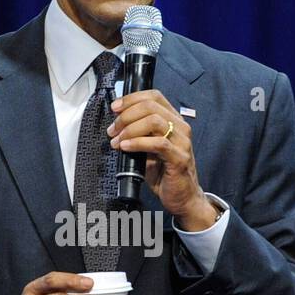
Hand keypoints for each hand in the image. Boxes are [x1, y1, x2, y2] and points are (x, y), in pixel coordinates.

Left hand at [108, 90, 215, 229]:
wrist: (182, 197)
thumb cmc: (164, 173)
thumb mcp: (148, 148)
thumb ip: (137, 134)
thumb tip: (116, 124)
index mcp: (173, 120)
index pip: (154, 96)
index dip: (132, 98)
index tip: (115, 107)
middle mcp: (181, 127)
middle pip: (151, 106)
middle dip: (126, 115)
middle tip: (112, 129)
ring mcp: (182, 142)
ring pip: (154, 121)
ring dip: (130, 129)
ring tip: (117, 140)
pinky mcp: (179, 157)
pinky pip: (157, 143)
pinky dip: (137, 143)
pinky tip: (126, 147)